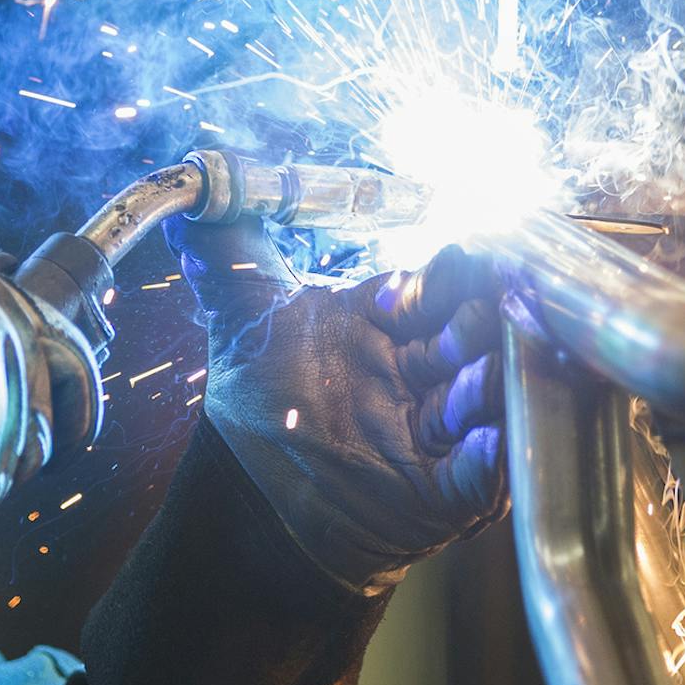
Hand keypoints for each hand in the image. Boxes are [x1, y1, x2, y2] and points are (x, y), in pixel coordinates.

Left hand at [166, 218, 507, 592]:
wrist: (250, 489)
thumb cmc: (258, 398)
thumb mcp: (242, 313)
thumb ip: (227, 251)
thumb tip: (198, 194)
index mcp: (387, 322)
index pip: (431, 289)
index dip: (440, 279)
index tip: (457, 260)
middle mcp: (418, 371)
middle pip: (466, 340)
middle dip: (477, 326)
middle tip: (483, 313)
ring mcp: (433, 431)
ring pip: (476, 403)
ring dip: (484, 390)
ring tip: (484, 378)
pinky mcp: (440, 491)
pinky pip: (473, 477)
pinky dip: (485, 464)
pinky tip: (486, 446)